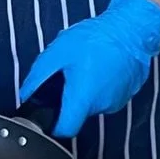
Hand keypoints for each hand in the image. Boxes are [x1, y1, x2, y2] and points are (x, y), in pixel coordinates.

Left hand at [18, 0, 159, 138]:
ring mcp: (116, 101)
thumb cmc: (97, 38)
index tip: (47, 115)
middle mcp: (101, 105)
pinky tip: (99, 68)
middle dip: (68, 99)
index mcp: (83, 98)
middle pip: (77, 114)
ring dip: (84, 91)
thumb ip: (38, 77)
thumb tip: (27, 94)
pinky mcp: (125, 95)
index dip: (53, 125)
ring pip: (91, 104)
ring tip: (86, 67)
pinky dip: (99, 87)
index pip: (65, 129)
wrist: (132, 29)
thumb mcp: (57, 53)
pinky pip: (105, 97)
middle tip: (68, 76)